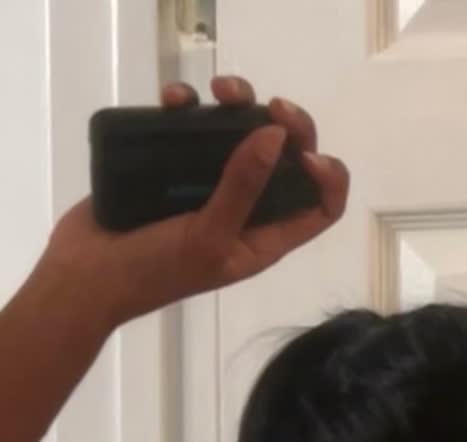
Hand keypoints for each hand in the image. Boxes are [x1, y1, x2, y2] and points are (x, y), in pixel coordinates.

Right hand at [39, 74, 348, 327]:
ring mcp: (209, 185)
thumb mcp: (208, 236)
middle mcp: (245, 209)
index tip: (306, 153)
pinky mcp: (173, 164)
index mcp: (265, 238)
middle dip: (287, 127)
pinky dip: (189, 106)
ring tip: (219, 90)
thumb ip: (243, 188)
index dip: (327, 178)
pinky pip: (192, 127)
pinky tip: (173, 99)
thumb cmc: (155, 271)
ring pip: (241, 134)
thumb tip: (277, 137)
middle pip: (287, 161)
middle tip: (270, 105)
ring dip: (239, 104)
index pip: (319, 209)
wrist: (87, 275)